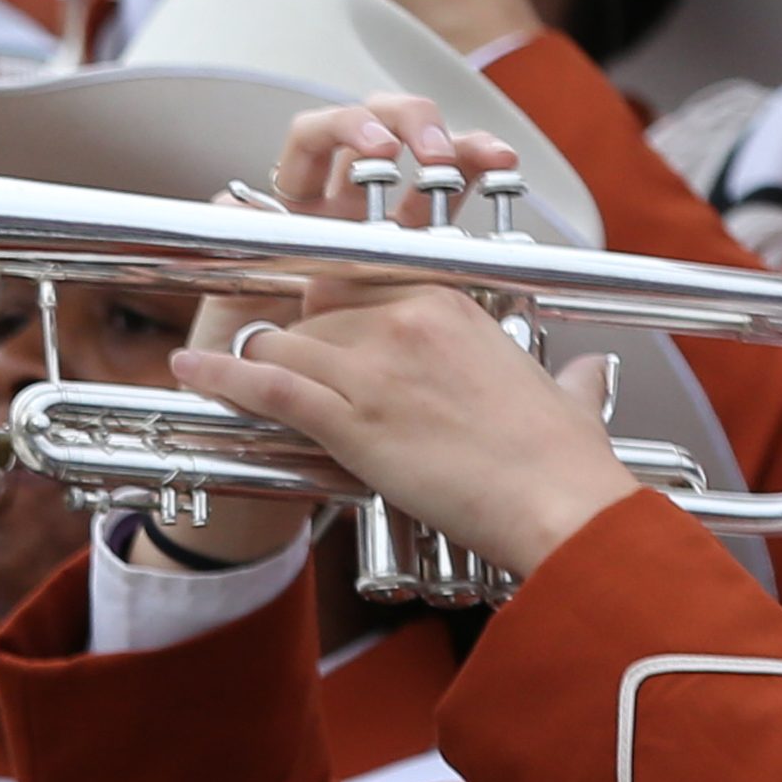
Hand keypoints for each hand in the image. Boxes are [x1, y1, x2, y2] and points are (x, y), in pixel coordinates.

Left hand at [165, 89, 637, 578]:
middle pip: (316, 308)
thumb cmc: (563, 460)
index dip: (327, 298)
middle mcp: (406, 321)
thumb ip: (572, 379)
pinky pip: (268, 384)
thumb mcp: (567, 397)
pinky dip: (222, 375)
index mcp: (450, 303)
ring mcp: (375, 368)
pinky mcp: (351, 419)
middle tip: (265, 343)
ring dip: (255, 355)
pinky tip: (191, 369)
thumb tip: (591, 375)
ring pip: (287, 341)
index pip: (360, 277)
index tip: (308, 307)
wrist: (560, 504)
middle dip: (291, 331)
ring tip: (218, 364)